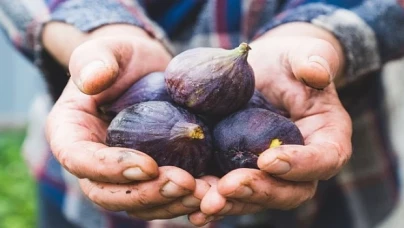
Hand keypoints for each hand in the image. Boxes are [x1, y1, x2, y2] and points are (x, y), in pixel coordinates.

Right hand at [44, 23, 207, 219]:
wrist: (145, 70)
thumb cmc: (122, 58)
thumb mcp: (107, 50)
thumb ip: (94, 61)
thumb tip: (91, 79)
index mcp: (72, 134)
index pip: (80, 160)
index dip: (110, 169)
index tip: (148, 165)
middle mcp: (93, 163)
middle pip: (108, 194)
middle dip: (146, 195)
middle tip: (183, 183)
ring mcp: (122, 174)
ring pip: (139, 204)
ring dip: (171, 203)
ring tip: (205, 193)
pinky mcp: (151, 176)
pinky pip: (163, 197)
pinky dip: (185, 199)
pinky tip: (212, 192)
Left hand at [189, 23, 352, 225]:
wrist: (263, 71)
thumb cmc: (288, 62)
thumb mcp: (303, 53)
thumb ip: (312, 59)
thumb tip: (316, 71)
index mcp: (326, 138)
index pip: (324, 159)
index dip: (301, 165)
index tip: (268, 159)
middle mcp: (301, 165)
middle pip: (289, 191)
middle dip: (259, 191)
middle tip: (228, 187)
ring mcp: (270, 173)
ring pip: (256, 199)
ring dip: (230, 203)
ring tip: (204, 202)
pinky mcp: (241, 171)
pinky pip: (230, 192)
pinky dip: (212, 199)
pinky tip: (190, 207)